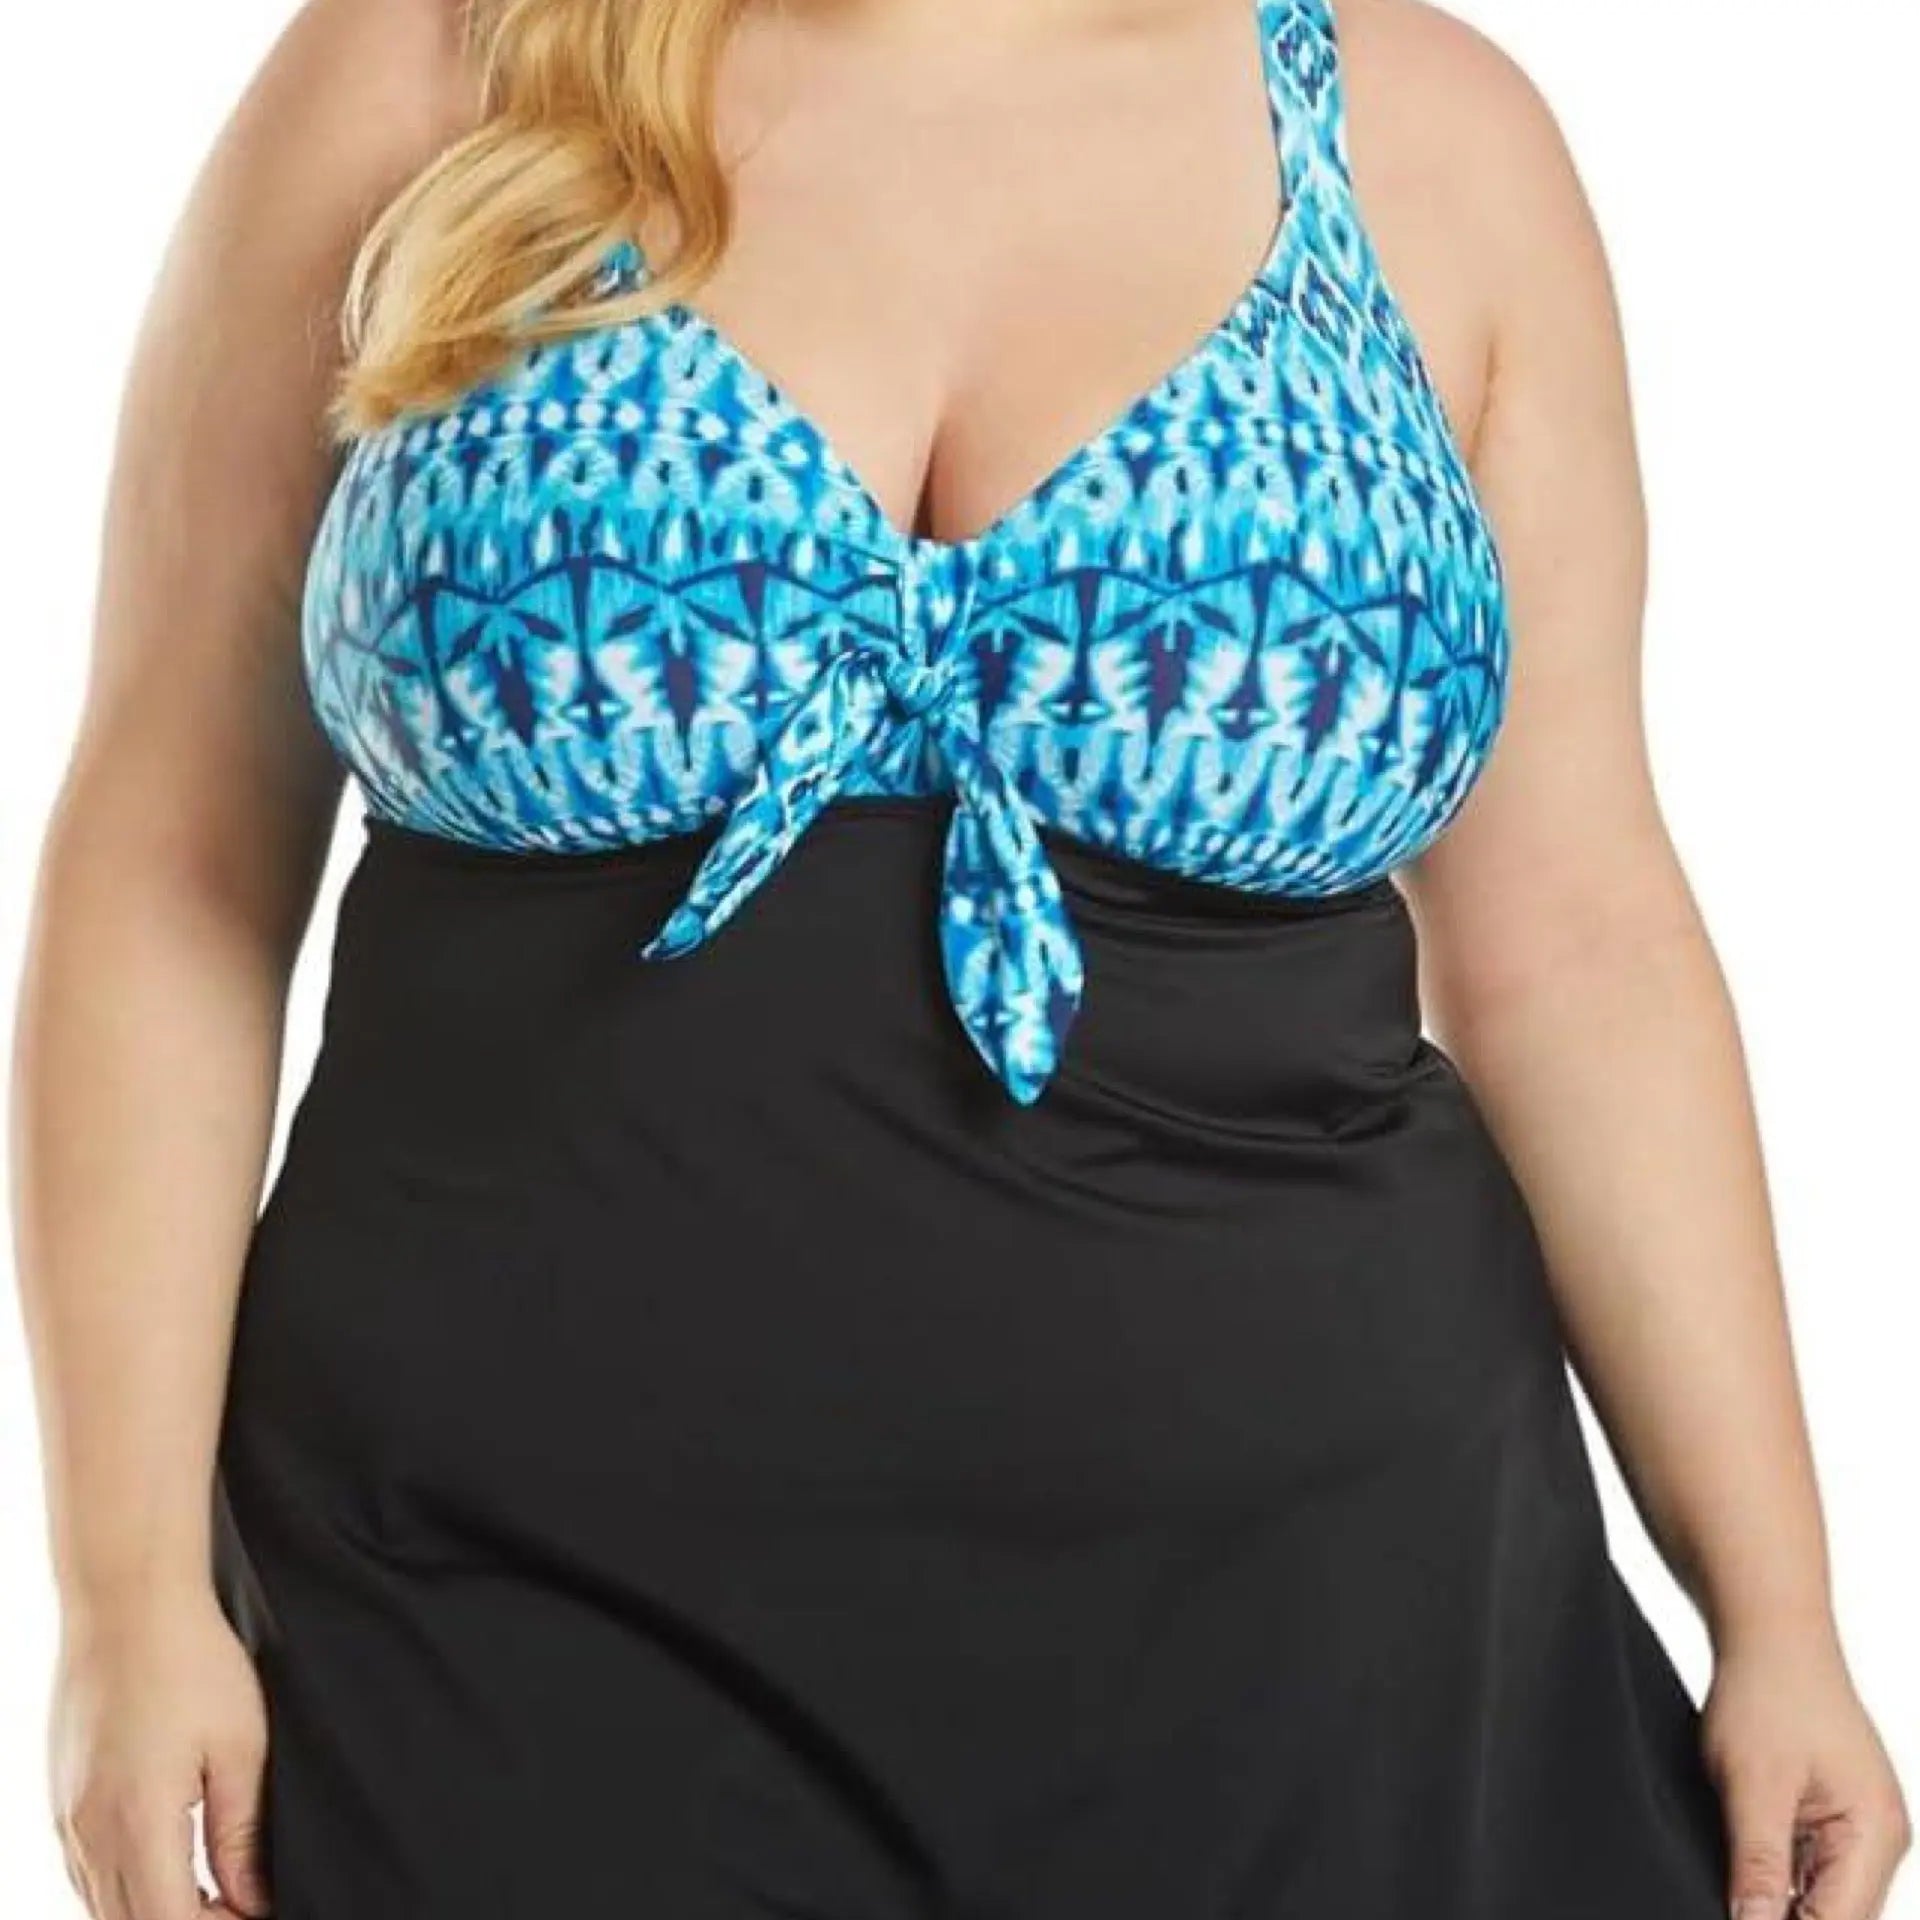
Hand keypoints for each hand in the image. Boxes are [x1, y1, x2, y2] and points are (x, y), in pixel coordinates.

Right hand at [48, 1581, 271, 1918]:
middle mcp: (90, 1834)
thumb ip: (240, 1833)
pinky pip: (88, 1876)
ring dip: (157, 1914)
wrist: (126, 1605)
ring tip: (218, 1897)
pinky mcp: (61, 1802)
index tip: (256, 1916)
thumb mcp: (241, 1745)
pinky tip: (172, 1871)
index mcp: (139, 1823)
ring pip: (104, 1909)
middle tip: (243, 1909)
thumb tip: (251, 1899)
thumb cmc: (192, 1661)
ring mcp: (67, 1821)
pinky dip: (126, 1891)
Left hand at [1701, 1621, 1908, 1919]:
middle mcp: (1879, 1839)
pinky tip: (1744, 1858)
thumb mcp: (1752, 1784)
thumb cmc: (1768, 1692)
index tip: (1741, 1918)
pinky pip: (1811, 1866)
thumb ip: (1757, 1864)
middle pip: (1835, 1916)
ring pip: (1821, 1896)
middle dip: (1783, 1917)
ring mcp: (1860, 1828)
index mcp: (1875, 1835)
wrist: (1770, 1633)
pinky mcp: (1835, 1815)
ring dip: (1780, 1895)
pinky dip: (1778, 1870)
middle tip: (1733, 1898)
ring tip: (1738, 1869)